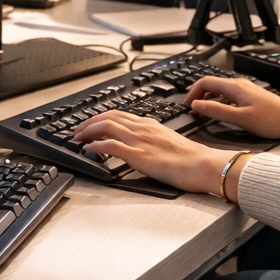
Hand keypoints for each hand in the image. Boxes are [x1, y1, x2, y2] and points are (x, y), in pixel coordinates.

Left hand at [70, 110, 234, 194]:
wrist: (203, 165)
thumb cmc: (191, 158)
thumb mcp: (169, 141)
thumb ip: (153, 139)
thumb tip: (143, 146)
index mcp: (150, 124)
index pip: (119, 114)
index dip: (100, 118)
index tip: (90, 123)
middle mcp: (142, 128)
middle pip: (108, 117)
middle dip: (88, 122)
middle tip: (77, 130)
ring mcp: (139, 140)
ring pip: (105, 127)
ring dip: (87, 131)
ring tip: (77, 139)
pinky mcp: (138, 155)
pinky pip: (110, 146)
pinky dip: (95, 146)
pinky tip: (88, 150)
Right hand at [184, 76, 279, 149]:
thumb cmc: (271, 120)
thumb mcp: (240, 118)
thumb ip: (217, 111)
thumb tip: (196, 105)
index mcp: (235, 87)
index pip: (205, 82)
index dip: (192, 92)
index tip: (186, 106)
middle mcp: (239, 84)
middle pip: (212, 84)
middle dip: (198, 94)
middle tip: (191, 109)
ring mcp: (246, 89)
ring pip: (220, 89)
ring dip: (208, 98)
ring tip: (203, 111)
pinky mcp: (251, 96)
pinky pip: (229, 94)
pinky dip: (219, 100)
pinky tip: (221, 112)